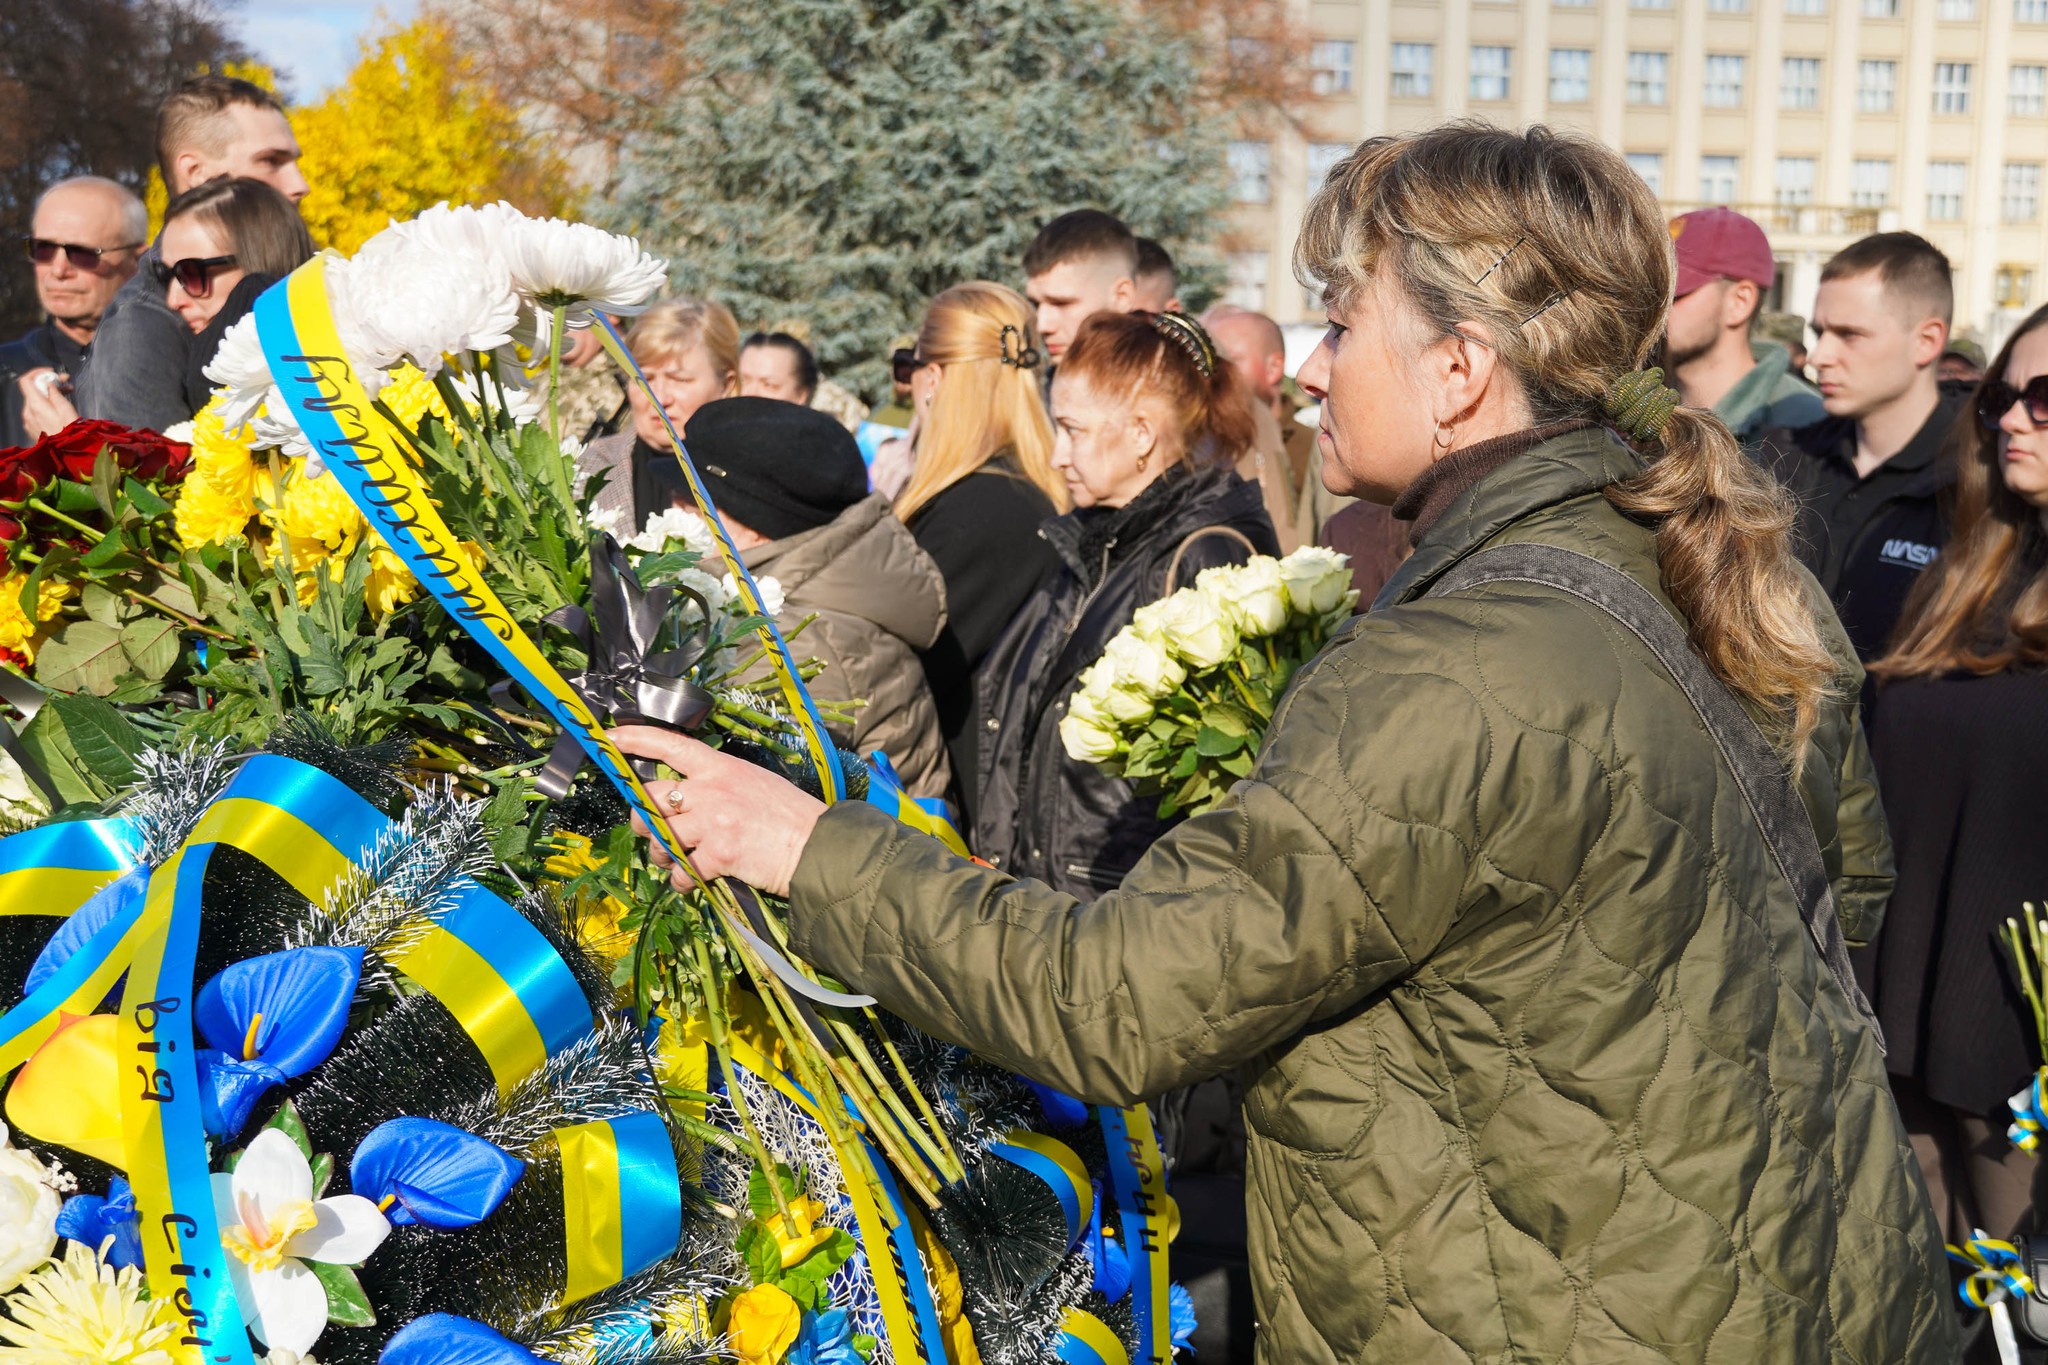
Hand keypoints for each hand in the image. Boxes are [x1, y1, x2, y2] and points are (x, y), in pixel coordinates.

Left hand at [18, 370, 77, 439]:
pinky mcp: (32, 428)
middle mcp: (27, 411)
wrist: (67, 455)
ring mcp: (28, 420)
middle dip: (48, 383)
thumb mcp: (66, 409)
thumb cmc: (69, 432)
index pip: (25, 381)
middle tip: (66, 382)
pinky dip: (46, 405)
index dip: (37, 373)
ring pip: (35, 400)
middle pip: (32, 390)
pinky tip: (60, 407)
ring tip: (67, 394)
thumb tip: (49, 383)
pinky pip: (36, 411)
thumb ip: (55, 393)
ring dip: (49, 394)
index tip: (51, 373)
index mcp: (35, 405)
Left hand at [612, 725, 826, 897]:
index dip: (637, 741)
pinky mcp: (717, 856)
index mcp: (722, 767)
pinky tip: (692, 880)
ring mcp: (712, 823)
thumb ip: (719, 784)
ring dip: (661, 853)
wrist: (817, 847)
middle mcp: (711, 791)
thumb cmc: (791, 815)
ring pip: (659, 838)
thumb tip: (688, 797)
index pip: (671, 746)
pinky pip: (681, 871)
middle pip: (650, 798)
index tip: (612, 740)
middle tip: (648, 829)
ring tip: (676, 860)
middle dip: (640, 817)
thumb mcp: (755, 783)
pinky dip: (682, 880)